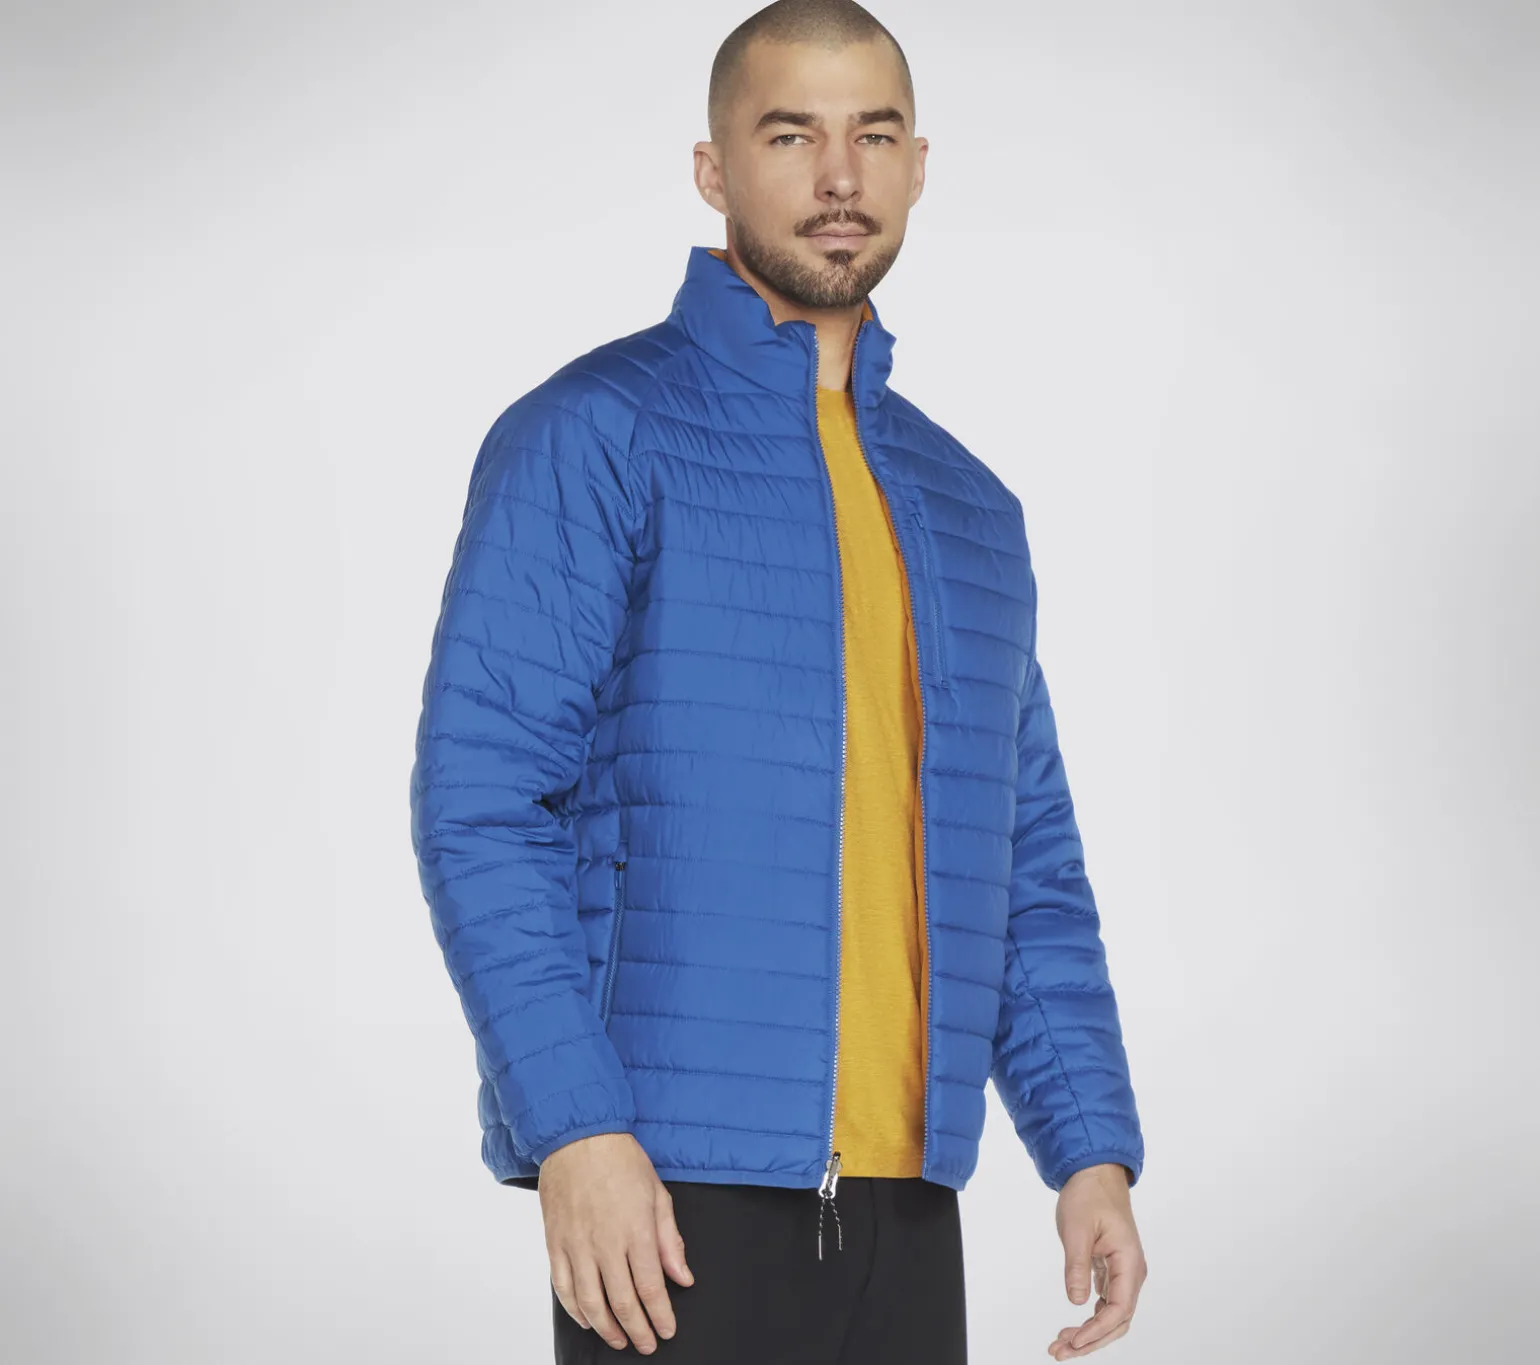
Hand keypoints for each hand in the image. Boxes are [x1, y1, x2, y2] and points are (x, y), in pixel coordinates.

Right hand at [540, 1131, 693, 1353]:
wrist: (579, 1136)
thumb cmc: (621, 1160)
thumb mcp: (657, 1194)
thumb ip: (670, 1240)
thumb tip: (682, 1277)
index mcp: (636, 1231)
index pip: (651, 1288)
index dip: (660, 1316)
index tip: (667, 1330)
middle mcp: (605, 1244)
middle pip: (622, 1302)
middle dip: (638, 1330)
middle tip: (647, 1344)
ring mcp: (577, 1245)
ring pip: (590, 1303)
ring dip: (607, 1328)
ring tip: (620, 1339)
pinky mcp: (555, 1243)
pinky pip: (563, 1287)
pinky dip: (575, 1310)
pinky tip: (588, 1319)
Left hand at [1047, 1163, 1146, 1358]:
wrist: (1095, 1174)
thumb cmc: (1088, 1196)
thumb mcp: (1076, 1229)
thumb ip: (1077, 1266)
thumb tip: (1075, 1302)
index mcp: (1129, 1262)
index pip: (1119, 1310)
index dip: (1096, 1331)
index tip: (1073, 1342)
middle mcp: (1131, 1272)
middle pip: (1118, 1321)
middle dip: (1091, 1341)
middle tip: (1060, 1352)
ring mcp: (1123, 1273)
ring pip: (1113, 1315)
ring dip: (1090, 1333)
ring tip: (1061, 1344)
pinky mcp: (1113, 1270)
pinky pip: (1107, 1304)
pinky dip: (1090, 1318)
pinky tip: (1073, 1327)